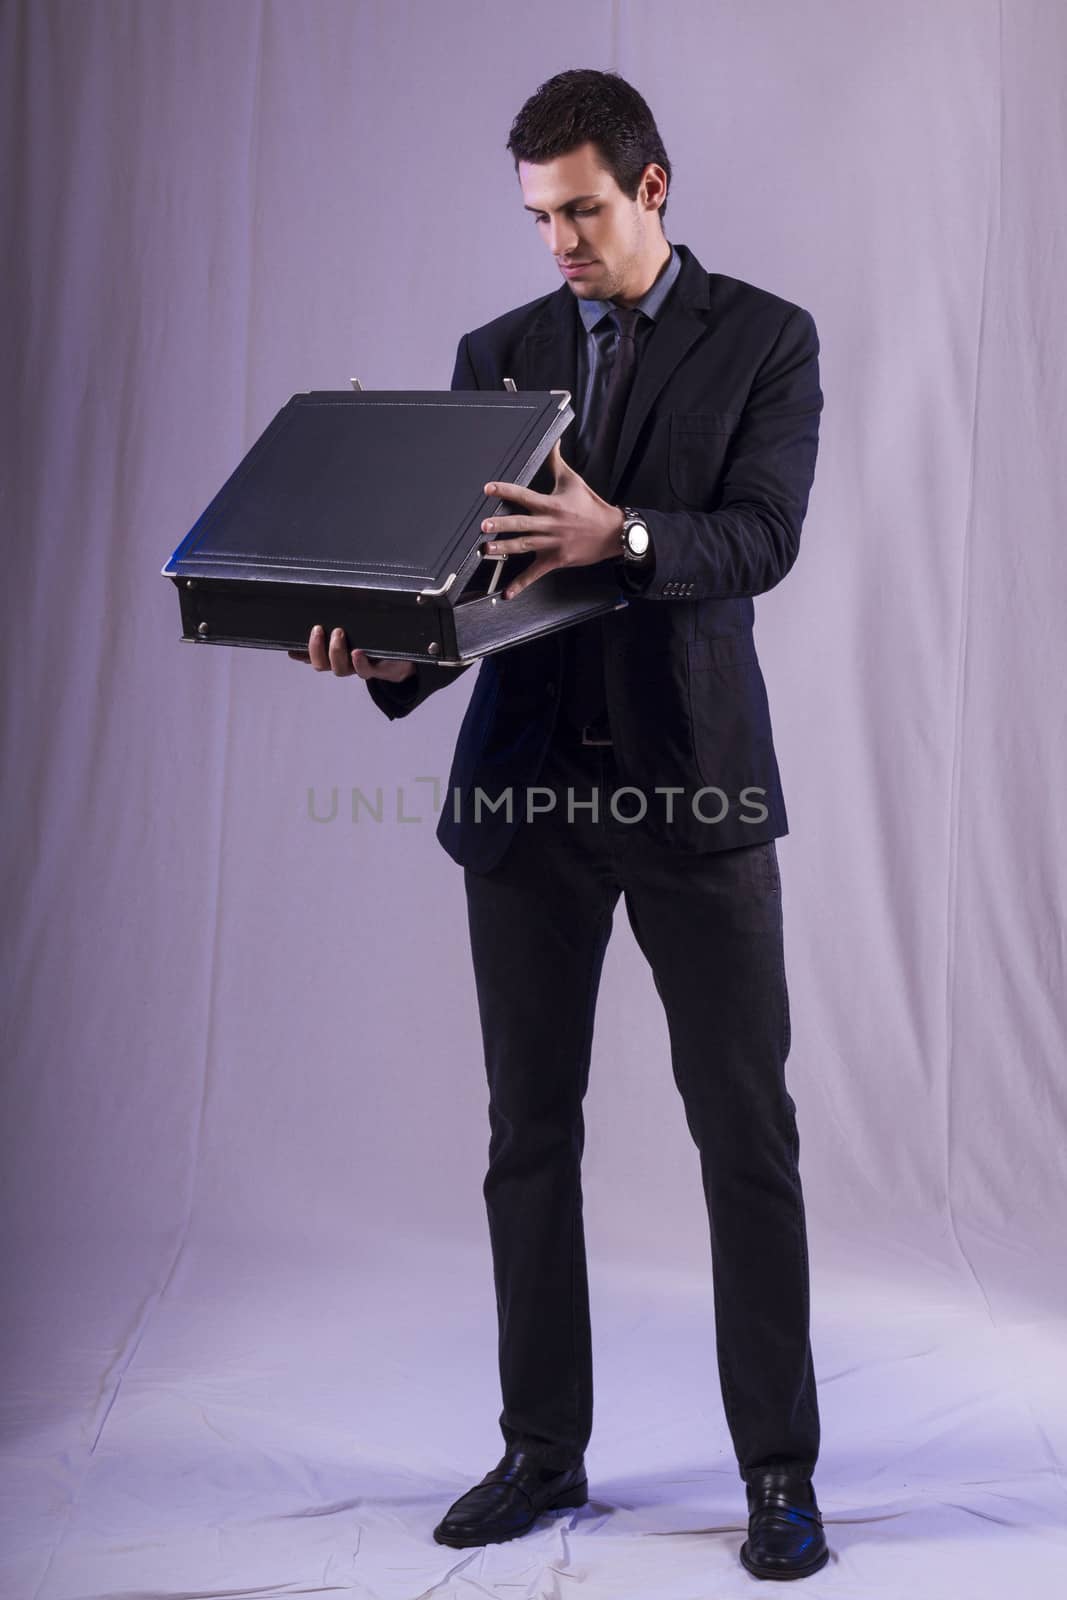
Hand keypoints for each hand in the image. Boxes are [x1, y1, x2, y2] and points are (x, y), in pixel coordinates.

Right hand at [288, 625, 416, 680]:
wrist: (403, 657)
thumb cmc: (376, 638)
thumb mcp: (358, 625)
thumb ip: (342, 615)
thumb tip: (329, 597)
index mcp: (335, 654)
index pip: (313, 655)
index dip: (301, 653)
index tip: (291, 648)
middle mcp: (344, 663)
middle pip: (321, 664)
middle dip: (316, 648)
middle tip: (319, 629)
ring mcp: (358, 667)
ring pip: (339, 669)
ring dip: (335, 651)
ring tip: (339, 632)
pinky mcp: (376, 669)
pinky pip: (364, 670)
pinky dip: (358, 662)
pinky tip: (357, 652)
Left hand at [480, 440, 624, 599]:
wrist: (612, 532)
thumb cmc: (591, 506)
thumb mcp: (573, 481)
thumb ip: (556, 462)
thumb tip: (552, 440)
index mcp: (552, 505)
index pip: (525, 496)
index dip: (506, 491)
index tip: (489, 488)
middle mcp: (550, 524)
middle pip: (522, 524)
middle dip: (502, 525)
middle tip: (483, 525)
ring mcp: (552, 544)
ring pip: (524, 547)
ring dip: (504, 549)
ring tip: (486, 551)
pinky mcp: (556, 560)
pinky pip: (535, 574)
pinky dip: (521, 584)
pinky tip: (507, 593)